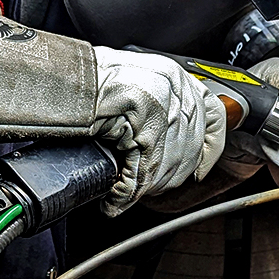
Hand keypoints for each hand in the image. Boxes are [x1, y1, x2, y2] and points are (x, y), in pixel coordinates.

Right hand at [92, 46, 224, 215]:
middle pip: (188, 150)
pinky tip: (114, 200)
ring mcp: (163, 111)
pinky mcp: (146, 131)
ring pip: (167, 167)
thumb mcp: (138, 82)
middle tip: (148, 182)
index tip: (202, 162)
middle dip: (168, 173)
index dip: (210, 145)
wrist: (64, 81)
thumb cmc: (90, 81)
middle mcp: (175, 92)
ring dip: (146, 186)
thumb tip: (169, 137)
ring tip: (128, 190)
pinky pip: (142, 176)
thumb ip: (160, 105)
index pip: (213, 115)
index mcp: (175, 77)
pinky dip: (125, 194)